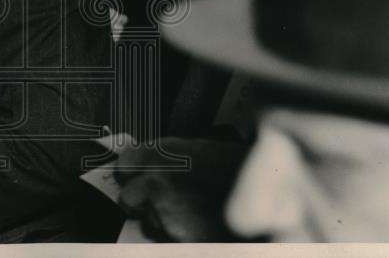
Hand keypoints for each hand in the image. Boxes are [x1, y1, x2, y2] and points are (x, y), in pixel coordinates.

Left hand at [114, 137, 248, 241]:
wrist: (266, 194)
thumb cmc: (237, 170)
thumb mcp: (199, 150)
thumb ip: (168, 158)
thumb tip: (149, 167)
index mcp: (161, 152)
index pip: (123, 166)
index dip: (131, 175)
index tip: (135, 178)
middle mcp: (157, 179)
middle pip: (129, 197)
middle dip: (141, 203)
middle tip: (162, 201)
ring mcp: (165, 211)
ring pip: (148, 222)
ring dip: (162, 221)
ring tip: (191, 213)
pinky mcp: (175, 237)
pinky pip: (166, 239)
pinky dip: (178, 235)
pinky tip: (198, 224)